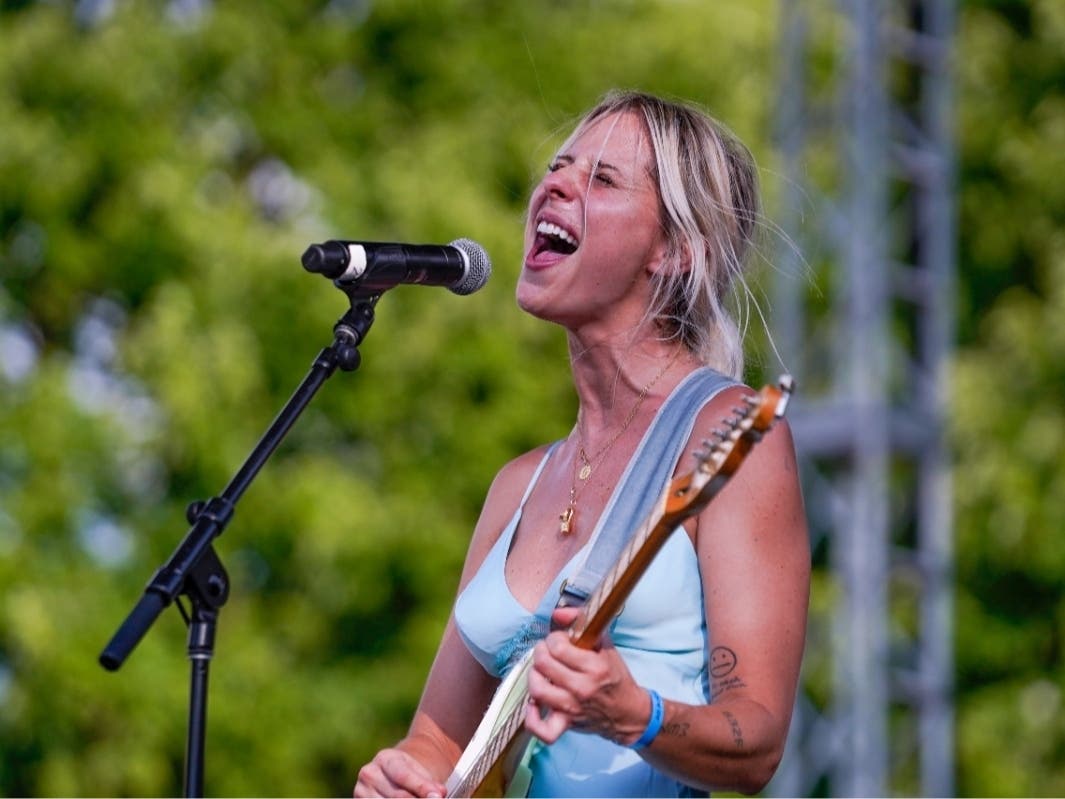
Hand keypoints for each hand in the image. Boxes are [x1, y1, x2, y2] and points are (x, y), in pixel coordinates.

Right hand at [354, 747, 445, 797]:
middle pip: (397, 796)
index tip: (439, 795)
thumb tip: (438, 795)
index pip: (403, 775)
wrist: (397, 774)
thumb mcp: (422, 772)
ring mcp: (361, 791)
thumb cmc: (414, 773)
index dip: (422, 787)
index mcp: (385, 758)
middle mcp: (369, 773)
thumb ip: (429, 784)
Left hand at [523, 607, 646, 745]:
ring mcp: (573, 707)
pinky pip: (542, 730)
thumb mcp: (606, 646)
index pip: (558, 647)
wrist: (628, 712)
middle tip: (547, 652)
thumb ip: (584, 624)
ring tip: (541, 671)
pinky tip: (533, 704)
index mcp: (594, 667)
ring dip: (534, 676)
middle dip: (541, 652)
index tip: (558, 641)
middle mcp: (582, 688)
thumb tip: (558, 612)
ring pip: (538, 690)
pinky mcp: (567, 723)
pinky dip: (532, 718)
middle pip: (544, 664)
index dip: (553, 639)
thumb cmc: (615, 677)